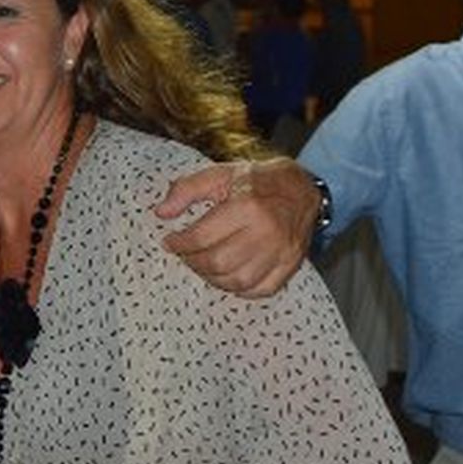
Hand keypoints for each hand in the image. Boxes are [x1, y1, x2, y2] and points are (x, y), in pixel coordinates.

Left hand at [153, 157, 317, 297]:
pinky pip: (261, 290)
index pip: (202, 237)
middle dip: (193, 262)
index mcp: (247, 206)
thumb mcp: (220, 174)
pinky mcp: (291, 265)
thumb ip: (187, 189)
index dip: (179, 243)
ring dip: (212, 278)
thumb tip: (161, 213)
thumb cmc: (256, 181)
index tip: (169, 241)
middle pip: (218, 263)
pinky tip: (227, 275)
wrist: (301, 188)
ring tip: (203, 264)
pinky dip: (239, 288)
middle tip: (185, 254)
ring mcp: (282, 252)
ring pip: (238, 281)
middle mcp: (267, 232)